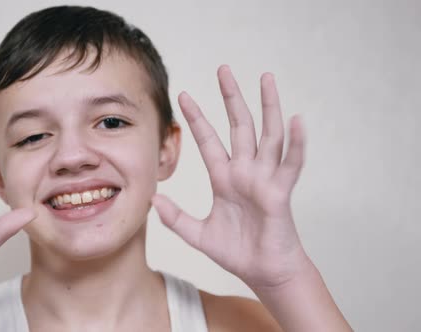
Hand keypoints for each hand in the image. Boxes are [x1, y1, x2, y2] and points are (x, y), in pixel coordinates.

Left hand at [153, 65, 309, 288]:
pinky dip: (295, 143)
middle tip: (223, 69)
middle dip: (231, 97)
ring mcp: (264, 178)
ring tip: (266, 78)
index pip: (208, 140)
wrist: (262, 271)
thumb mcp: (198, 234)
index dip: (196, 118)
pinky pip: (290, 164)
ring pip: (267, 135)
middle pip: (239, 126)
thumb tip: (154, 201)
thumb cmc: (236, 251)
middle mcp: (245, 172)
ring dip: (268, 106)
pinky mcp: (280, 192)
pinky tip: (296, 120)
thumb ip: (177, 219)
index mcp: (224, 178)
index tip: (183, 96)